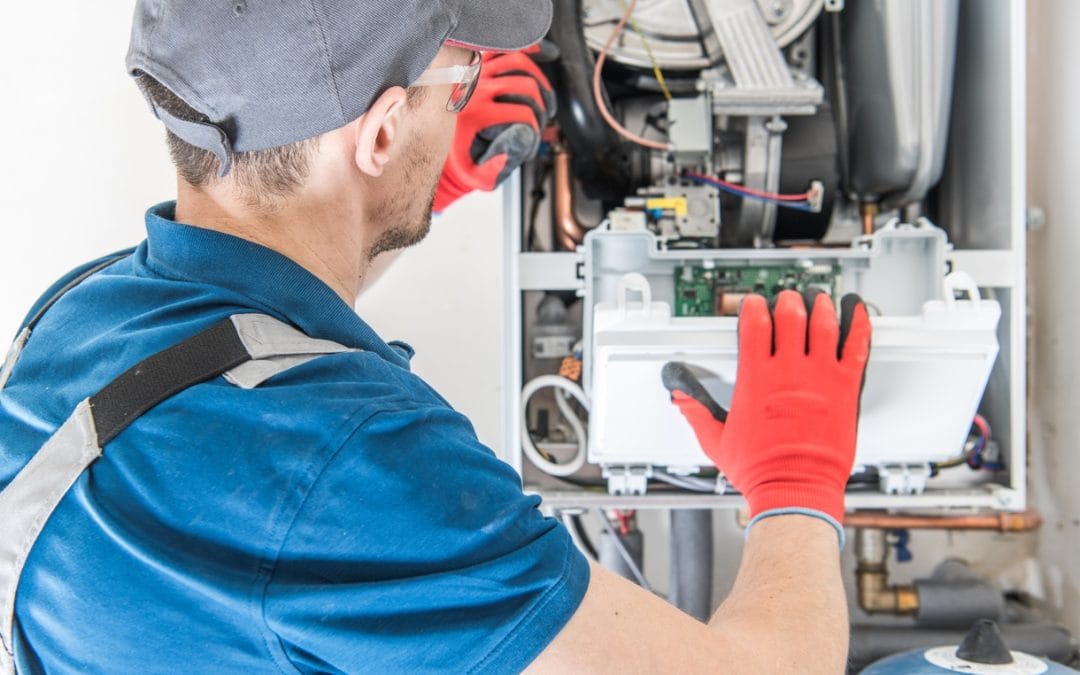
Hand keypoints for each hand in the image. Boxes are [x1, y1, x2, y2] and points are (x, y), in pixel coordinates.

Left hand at [433, 48, 555, 212]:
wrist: (433, 137)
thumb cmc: (457, 155)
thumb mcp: (473, 172)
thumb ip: (494, 170)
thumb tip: (513, 151)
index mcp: (476, 114)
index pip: (522, 113)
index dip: (536, 126)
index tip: (535, 134)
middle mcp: (476, 89)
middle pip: (525, 85)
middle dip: (540, 105)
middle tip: (541, 118)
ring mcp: (476, 72)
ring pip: (518, 61)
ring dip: (538, 78)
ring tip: (542, 97)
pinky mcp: (476, 63)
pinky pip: (502, 48)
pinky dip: (522, 49)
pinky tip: (537, 57)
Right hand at [661, 290, 870, 530]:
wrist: (795, 490)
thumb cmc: (760, 470)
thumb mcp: (716, 440)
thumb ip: (696, 412)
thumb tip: (680, 397)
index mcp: (756, 379)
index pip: (754, 324)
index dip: (753, 307)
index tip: (753, 304)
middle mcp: (788, 372)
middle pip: (790, 316)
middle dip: (787, 301)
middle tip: (787, 299)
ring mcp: (820, 377)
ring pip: (823, 324)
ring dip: (820, 306)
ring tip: (818, 299)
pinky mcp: (845, 389)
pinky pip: (857, 347)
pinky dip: (858, 325)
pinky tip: (857, 313)